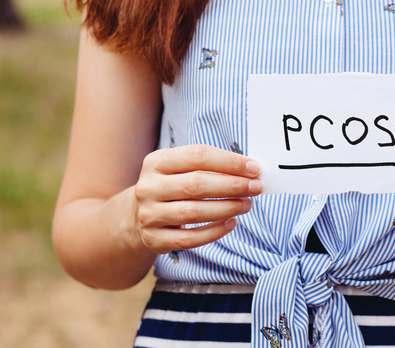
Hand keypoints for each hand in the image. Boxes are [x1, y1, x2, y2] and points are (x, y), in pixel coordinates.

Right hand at [133, 144, 261, 253]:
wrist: (139, 214)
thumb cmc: (173, 186)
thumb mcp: (182, 169)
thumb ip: (211, 167)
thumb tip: (250, 171)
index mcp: (156, 162)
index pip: (197, 155)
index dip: (229, 162)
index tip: (254, 168)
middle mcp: (148, 187)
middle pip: (196, 185)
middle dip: (232, 186)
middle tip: (256, 188)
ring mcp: (148, 215)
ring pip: (194, 213)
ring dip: (227, 208)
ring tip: (247, 204)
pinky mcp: (154, 239)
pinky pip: (189, 239)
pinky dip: (215, 231)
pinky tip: (231, 223)